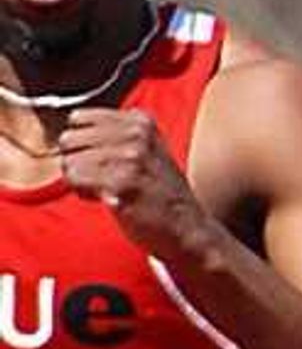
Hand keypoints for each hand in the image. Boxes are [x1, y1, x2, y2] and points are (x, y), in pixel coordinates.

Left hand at [53, 105, 221, 270]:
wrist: (189, 230)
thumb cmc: (160, 195)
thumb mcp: (145, 150)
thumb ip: (112, 135)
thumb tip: (65, 136)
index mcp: (140, 121)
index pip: (78, 118)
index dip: (85, 144)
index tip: (106, 162)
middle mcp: (135, 134)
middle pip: (69, 139)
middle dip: (79, 161)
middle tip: (107, 179)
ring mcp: (130, 157)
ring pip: (69, 160)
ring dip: (82, 180)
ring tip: (109, 189)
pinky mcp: (121, 181)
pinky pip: (74, 179)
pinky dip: (84, 193)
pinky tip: (109, 199)